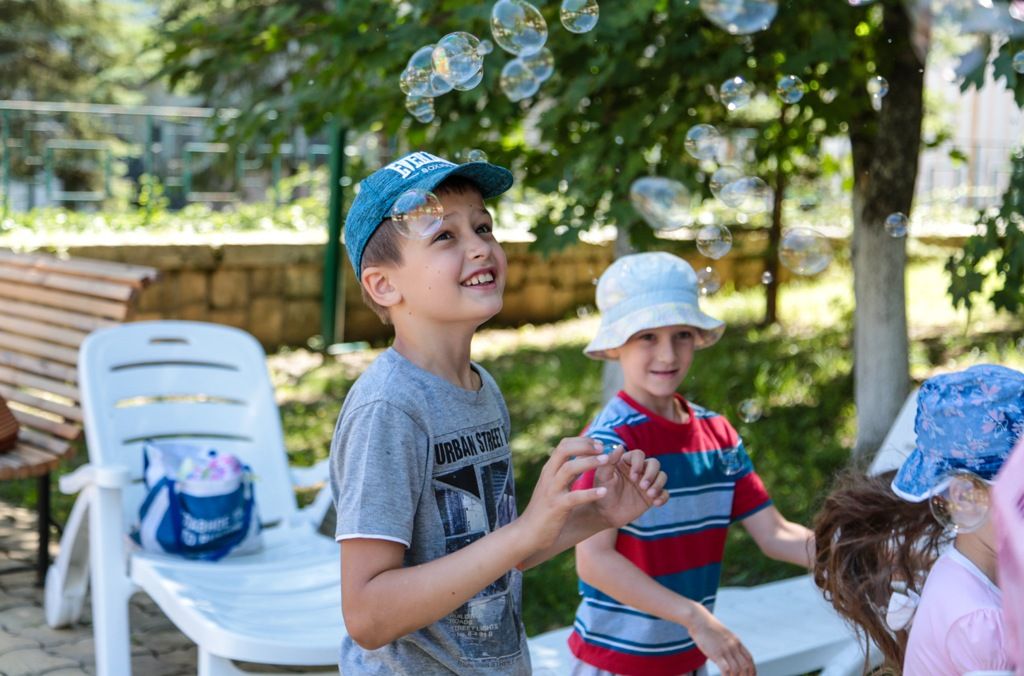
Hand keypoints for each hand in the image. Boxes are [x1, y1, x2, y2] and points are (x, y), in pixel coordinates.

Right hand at [517, 437, 614, 551]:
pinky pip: (575, 497)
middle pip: (564, 450)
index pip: (564, 444)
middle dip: (585, 445)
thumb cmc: (544, 509)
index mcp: (550, 470)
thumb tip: (583, 456)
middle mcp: (549, 476)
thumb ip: (566, 471)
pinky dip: (590, 493)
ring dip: (589, 462)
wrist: (528, 533)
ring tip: (607, 461)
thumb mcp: (553, 486)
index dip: (583, 440)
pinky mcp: (557, 507)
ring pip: (569, 468)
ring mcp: (552, 491)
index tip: (599, 444)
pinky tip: (604, 492)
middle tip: (603, 448)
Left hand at [592, 446, 668, 528]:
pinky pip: (665, 493)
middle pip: (654, 463)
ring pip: (662, 476)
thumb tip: (620, 446)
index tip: (632, 477)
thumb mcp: (602, 477)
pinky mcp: (652, 496)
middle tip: (642, 486)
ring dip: (658, 484)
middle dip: (651, 473)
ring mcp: (647, 483)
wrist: (605, 514)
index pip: (639, 455)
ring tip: (650, 494)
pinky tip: (656, 503)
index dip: (638, 463)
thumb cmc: (601, 493)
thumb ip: (609, 461)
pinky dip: (663, 496)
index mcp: (627, 463)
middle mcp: (639, 470)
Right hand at [689, 607, 754, 675]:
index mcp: (736, 641)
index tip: (750, 675)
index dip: (752, 670)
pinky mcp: (717, 654)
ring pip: (737, 670)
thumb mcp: (723, 634)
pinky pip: (726, 670)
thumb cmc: (707, 627)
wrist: (698, 619)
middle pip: (746, 666)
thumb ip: (728, 644)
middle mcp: (734, 646)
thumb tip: (727, 653)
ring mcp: (726, 650)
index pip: (749, 659)